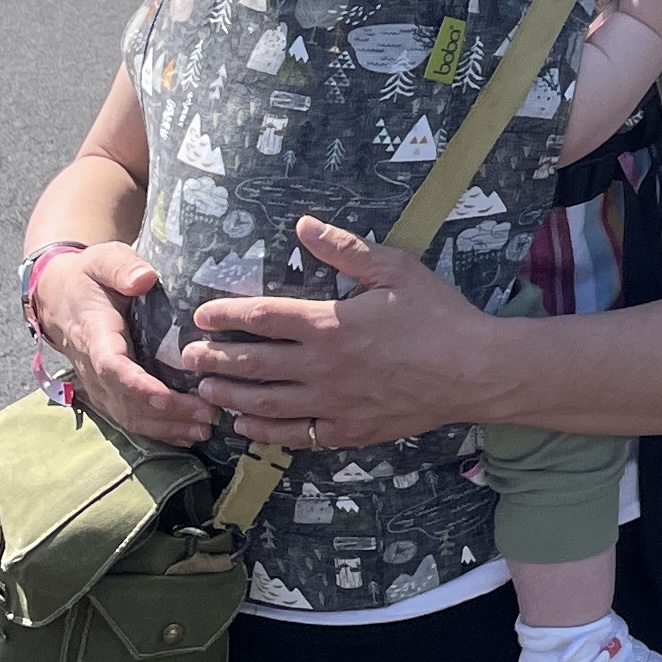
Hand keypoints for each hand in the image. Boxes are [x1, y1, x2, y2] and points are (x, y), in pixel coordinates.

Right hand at [26, 241, 210, 446]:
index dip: (141, 388)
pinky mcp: (106, 392)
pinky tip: (186, 434)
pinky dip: (156, 430)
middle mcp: (92, 367)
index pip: (113, 368)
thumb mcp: (104, 259)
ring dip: (165, 428)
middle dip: (167, 415)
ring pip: (127, 417)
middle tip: (208, 416)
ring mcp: (97, 384)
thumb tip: (144, 279)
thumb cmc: (88, 275)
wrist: (58, 295)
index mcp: (94, 334)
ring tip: (204, 430)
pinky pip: (128, 418)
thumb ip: (122, 267)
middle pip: (126, 402)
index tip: (173, 399)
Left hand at [165, 215, 515, 446]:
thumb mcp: (396, 269)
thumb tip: (303, 226)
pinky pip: (296, 435)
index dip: (227, 315)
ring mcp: (332, 404)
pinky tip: (247, 427)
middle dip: (215, 357)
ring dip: (231, 396)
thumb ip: (345, 250)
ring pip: (265, 404)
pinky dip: (265, 432)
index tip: (201, 314)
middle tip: (188, 355)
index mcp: (329, 325)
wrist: (474, 371)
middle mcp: (321, 368)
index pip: (262, 318)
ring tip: (206, 390)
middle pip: (253, 364)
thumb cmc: (438, 315)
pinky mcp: (348, 431)